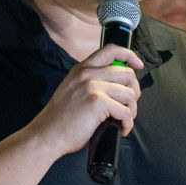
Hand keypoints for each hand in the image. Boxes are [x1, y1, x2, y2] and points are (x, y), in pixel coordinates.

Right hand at [26, 44, 141, 156]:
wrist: (47, 134)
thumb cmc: (61, 118)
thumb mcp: (73, 89)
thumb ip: (90, 81)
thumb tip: (116, 86)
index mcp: (82, 69)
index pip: (111, 50)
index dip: (129, 55)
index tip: (138, 65)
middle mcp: (88, 74)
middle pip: (127, 74)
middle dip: (134, 91)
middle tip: (129, 105)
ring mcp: (93, 86)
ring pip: (130, 94)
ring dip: (132, 110)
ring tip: (123, 120)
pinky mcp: (98, 102)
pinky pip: (125, 111)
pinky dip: (127, 124)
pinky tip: (121, 129)